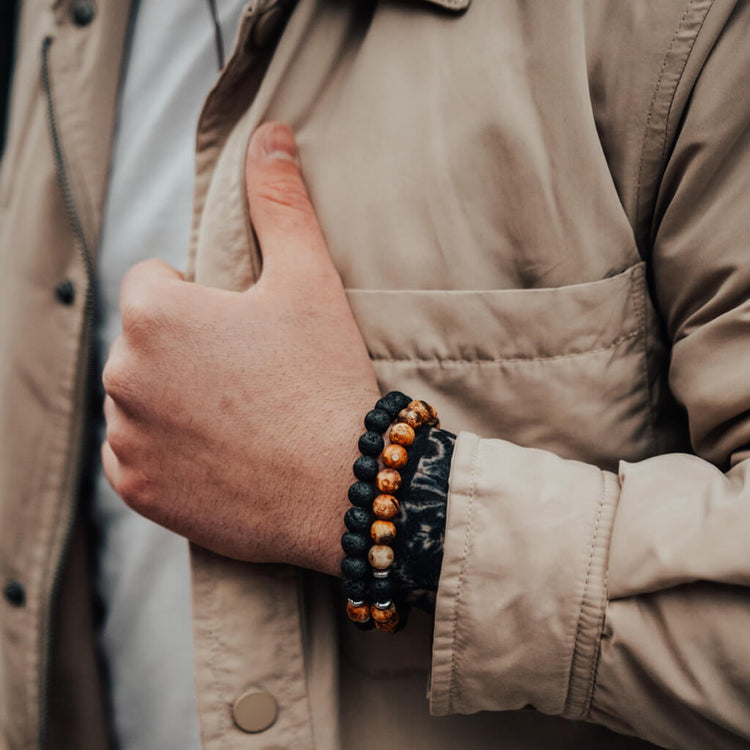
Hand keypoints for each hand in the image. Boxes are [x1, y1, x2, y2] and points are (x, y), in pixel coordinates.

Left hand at [101, 122, 380, 575]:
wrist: (344, 488)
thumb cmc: (325, 380)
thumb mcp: (309, 280)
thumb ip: (281, 202)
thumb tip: (271, 133)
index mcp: (153, 313)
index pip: (154, 281)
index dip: (203, 298)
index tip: (245, 326)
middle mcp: (122, 375)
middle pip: (146, 342)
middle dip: (187, 349)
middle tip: (252, 375)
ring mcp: (127, 439)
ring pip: (141, 398)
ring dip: (175, 399)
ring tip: (241, 417)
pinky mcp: (139, 490)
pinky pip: (137, 456)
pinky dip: (168, 453)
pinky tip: (222, 456)